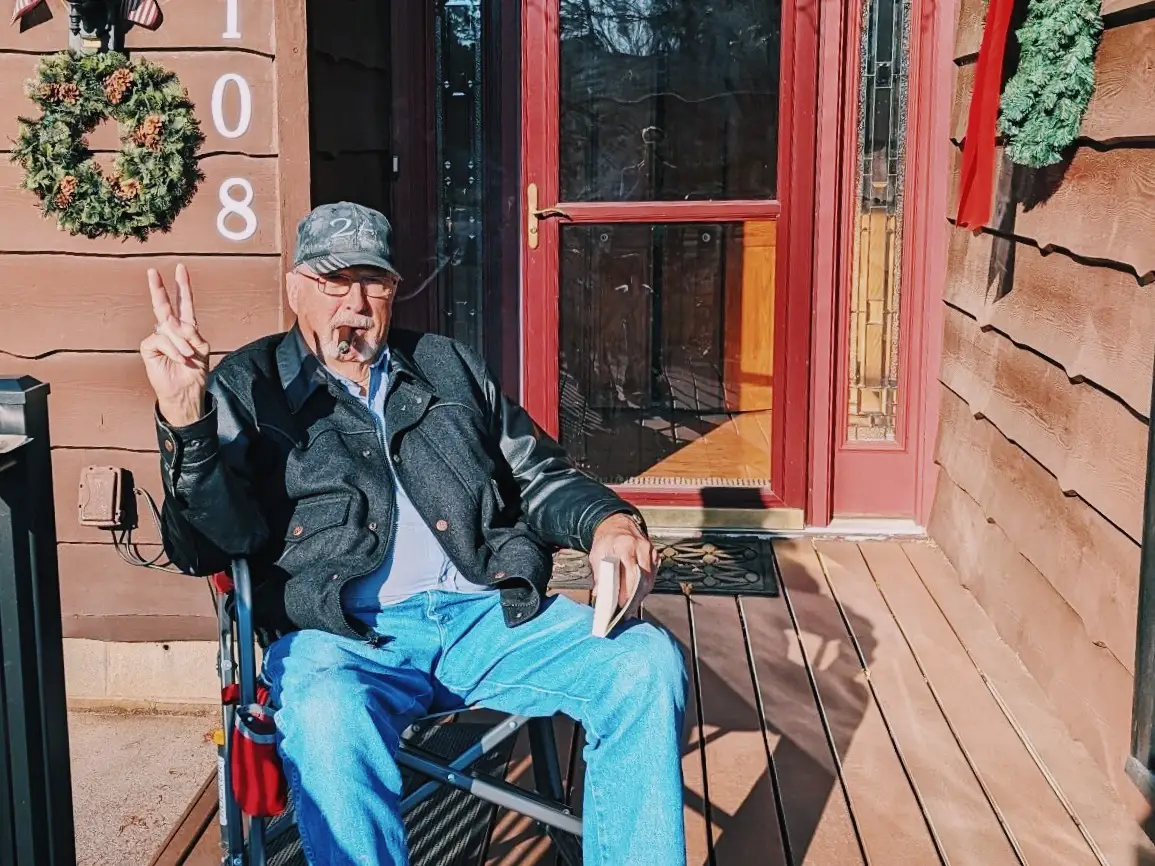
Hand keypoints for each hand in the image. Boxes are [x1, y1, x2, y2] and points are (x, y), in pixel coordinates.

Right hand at [139, 264, 209, 427]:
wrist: (186, 392)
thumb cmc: (195, 372)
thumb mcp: (201, 349)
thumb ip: (191, 333)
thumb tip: (173, 323)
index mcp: (186, 328)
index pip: (184, 303)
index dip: (182, 286)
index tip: (181, 269)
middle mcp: (171, 330)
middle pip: (165, 305)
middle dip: (159, 288)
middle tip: (153, 271)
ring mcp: (158, 337)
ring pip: (169, 328)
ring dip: (182, 343)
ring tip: (188, 357)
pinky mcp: (149, 347)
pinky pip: (162, 339)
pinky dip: (173, 349)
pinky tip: (179, 359)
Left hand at [588, 513, 658, 606]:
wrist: (618, 525)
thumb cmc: (607, 540)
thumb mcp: (597, 553)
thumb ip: (599, 573)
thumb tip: (600, 593)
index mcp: (625, 545)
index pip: (629, 571)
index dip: (626, 590)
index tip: (621, 603)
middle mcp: (641, 547)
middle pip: (642, 578)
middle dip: (634, 596)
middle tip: (626, 611)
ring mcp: (650, 551)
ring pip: (649, 578)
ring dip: (640, 594)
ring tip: (630, 606)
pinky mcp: (654, 556)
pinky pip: (652, 575)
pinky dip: (645, 587)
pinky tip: (637, 595)